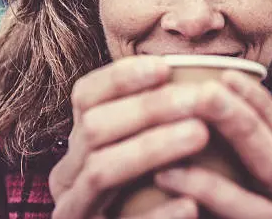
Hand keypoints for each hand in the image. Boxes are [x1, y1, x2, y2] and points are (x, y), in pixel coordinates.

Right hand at [49, 56, 271, 218]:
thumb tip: (203, 75)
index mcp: (79, 142)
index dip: (121, 77)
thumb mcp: (145, 147)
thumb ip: (157, 118)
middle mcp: (68, 173)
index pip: (85, 95)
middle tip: (200, 99)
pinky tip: (190, 204)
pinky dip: (157, 215)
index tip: (165, 68)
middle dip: (149, 108)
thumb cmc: (152, 189)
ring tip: (200, 134)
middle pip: (94, 127)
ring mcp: (75, 208)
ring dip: (152, 147)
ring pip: (101, 170)